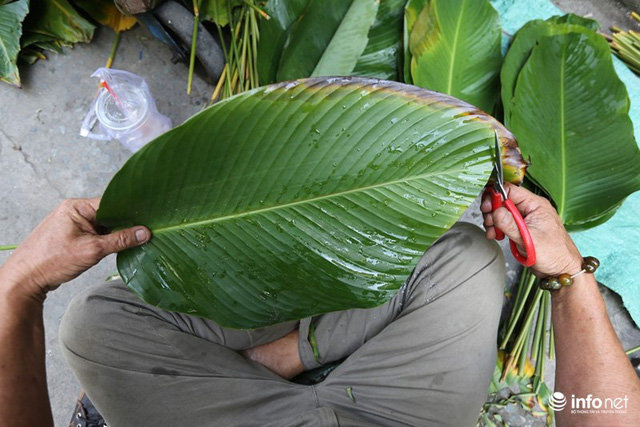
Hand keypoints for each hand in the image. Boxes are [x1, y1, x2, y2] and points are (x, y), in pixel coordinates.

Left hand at [0, 198, 149, 296]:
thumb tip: (144, 232)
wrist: (25, 279)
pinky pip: (96, 234)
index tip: (147, 220)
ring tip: (131, 243)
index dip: (129, 212)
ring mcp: (73, 224)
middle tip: (143, 234)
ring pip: (103, 226)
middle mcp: (75, 212)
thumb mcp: (92, 250)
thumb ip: (120, 240)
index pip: (111, 203)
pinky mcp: (73, 236)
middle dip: (124, 226)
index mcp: (77, 207)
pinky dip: (106, 242)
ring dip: (115, 236)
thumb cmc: (52, 261)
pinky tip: (117, 249)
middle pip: (109, 214)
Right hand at [481, 183, 581, 276]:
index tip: (488, 207)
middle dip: (492, 210)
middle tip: (489, 222)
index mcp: (536, 205)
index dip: (496, 196)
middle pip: (503, 200)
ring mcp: (525, 219)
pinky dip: (497, 228)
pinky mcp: (521, 228)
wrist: (560, 270)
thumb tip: (496, 211)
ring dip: (493, 221)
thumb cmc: (554, 254)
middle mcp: (530, 209)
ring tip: (493, 232)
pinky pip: (504, 223)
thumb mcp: (529, 239)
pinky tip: (496, 235)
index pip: (510, 190)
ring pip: (502, 212)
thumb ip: (510, 224)